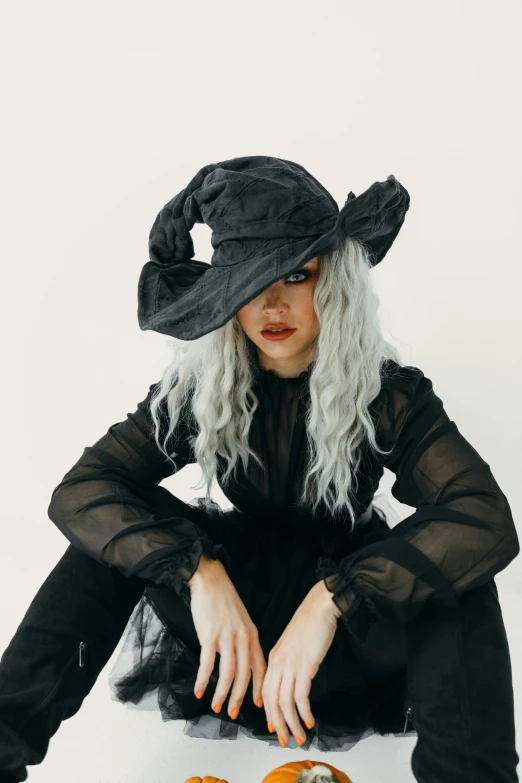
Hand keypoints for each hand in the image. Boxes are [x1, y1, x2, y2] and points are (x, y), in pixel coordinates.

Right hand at [188, 556, 267, 719]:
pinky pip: (207, 664)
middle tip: (233, 714)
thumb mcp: (241, 619)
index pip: (260, 667)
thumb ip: (243, 640)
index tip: (259, 704)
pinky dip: (203, 680)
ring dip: (221, 694)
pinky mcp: (209, 635)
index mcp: (252, 635)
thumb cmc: (224, 600)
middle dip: (239, 698)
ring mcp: (227, 637)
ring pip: (227, 674)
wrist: (210, 580)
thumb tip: (239, 661)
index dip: (260, 688)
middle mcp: (243, 638)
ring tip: (216, 707)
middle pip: (244, 675)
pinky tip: (198, 690)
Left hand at [262, 579, 341, 747]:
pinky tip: (310, 722)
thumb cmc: (310, 623)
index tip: (275, 728)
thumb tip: (294, 680)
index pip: (266, 691)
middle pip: (273, 701)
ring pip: (285, 703)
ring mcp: (291, 665)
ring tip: (300, 737)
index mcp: (273, 657)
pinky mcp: (306, 666)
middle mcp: (278, 663)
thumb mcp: (293, 644)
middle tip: (286, 741)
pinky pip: (301, 696)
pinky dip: (304, 713)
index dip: (269, 712)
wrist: (320, 606)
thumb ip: (289, 661)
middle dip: (279, 725)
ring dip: (292, 724)